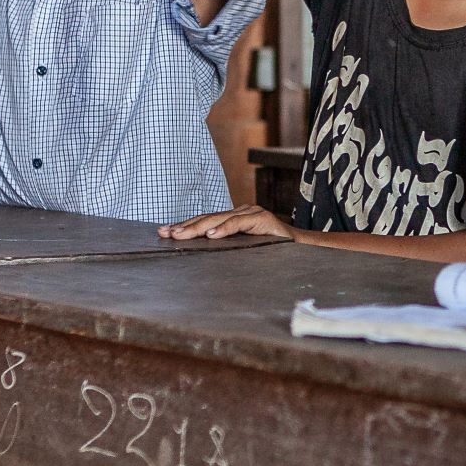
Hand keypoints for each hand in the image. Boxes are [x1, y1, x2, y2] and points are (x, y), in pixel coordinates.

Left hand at [158, 204, 293, 241]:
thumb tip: (200, 251)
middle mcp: (241, 212)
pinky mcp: (263, 219)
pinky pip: (239, 223)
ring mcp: (252, 213)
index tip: (164, 232)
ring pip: (219, 219)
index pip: (205, 220)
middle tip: (166, 233)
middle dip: (184, 226)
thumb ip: (226, 246)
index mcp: (234, 218)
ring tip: (180, 235)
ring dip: (197, 227)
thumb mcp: (243, 249)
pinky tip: (211, 234)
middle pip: (208, 218)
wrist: (302, 250)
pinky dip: (224, 229)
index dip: (184, 225)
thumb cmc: (272, 253)